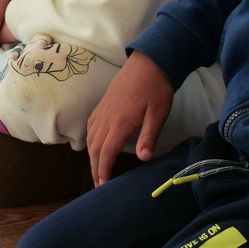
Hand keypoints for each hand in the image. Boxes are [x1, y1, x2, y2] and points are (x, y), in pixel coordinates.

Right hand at [87, 51, 172, 186]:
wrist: (148, 63)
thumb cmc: (156, 88)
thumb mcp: (158, 114)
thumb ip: (148, 137)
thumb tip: (143, 159)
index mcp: (120, 123)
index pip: (106, 152)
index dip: (104, 170)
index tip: (103, 185)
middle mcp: (106, 119)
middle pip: (95, 148)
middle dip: (95, 168)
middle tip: (98, 184)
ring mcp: (102, 111)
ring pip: (91, 138)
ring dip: (92, 156)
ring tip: (96, 170)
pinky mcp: (102, 106)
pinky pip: (91, 127)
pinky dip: (90, 141)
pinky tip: (94, 145)